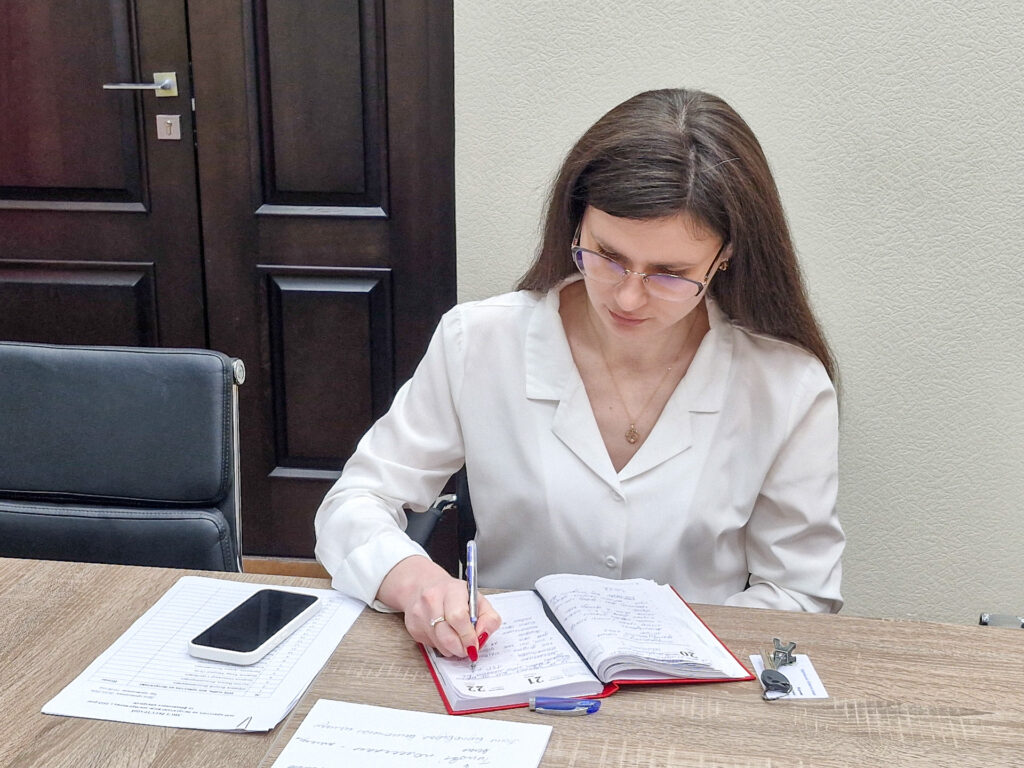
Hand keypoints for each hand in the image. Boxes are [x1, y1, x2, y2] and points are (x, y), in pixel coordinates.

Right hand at [376, 555, 500, 658]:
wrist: (424, 585)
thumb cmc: (454, 594)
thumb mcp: (478, 600)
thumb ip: (489, 618)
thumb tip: (483, 635)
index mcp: (452, 589)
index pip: (458, 617)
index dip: (468, 636)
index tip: (474, 644)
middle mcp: (432, 599)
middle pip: (447, 636)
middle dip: (461, 648)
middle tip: (468, 649)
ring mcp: (419, 613)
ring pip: (439, 644)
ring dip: (452, 648)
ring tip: (457, 639)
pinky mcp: (412, 626)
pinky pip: (430, 646)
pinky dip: (441, 645)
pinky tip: (443, 633)